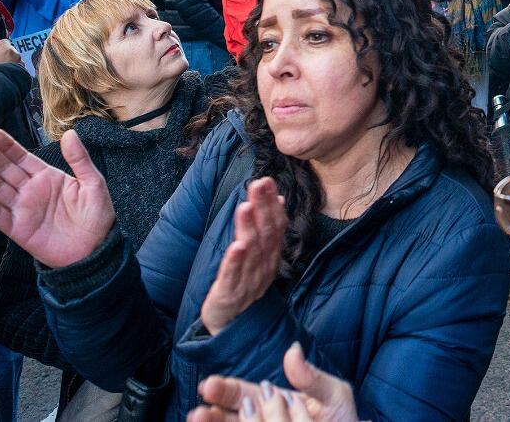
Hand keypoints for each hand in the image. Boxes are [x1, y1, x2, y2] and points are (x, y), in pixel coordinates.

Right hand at [0, 39, 21, 71]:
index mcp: (6, 49)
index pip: (3, 42)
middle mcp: (16, 55)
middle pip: (9, 51)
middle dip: (2, 56)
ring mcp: (21, 64)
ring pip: (14, 60)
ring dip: (8, 64)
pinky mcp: (24, 73)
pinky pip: (19, 69)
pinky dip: (12, 72)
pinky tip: (4, 77)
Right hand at [0, 128, 115, 267]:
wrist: (96, 249)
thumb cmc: (97, 216)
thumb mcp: (93, 183)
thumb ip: (79, 159)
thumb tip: (70, 133)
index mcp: (46, 176)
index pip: (21, 157)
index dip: (6, 145)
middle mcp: (29, 190)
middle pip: (4, 169)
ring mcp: (22, 209)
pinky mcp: (17, 229)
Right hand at [188, 342, 357, 421]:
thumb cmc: (341, 418)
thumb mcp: (333, 394)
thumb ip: (312, 377)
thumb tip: (292, 351)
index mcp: (274, 401)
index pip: (243, 394)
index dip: (225, 390)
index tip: (208, 385)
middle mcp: (263, 419)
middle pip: (230, 415)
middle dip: (213, 413)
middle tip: (198, 412)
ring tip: (198, 420)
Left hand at [200, 178, 288, 334]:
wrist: (233, 328)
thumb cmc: (244, 287)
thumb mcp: (259, 257)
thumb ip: (269, 229)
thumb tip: (278, 199)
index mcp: (270, 256)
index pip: (275, 226)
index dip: (271, 203)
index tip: (268, 181)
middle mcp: (263, 266)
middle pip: (266, 234)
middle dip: (263, 208)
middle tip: (259, 185)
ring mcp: (248, 281)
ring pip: (251, 251)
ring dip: (249, 228)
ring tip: (246, 206)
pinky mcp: (231, 294)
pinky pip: (234, 276)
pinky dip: (236, 261)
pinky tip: (237, 246)